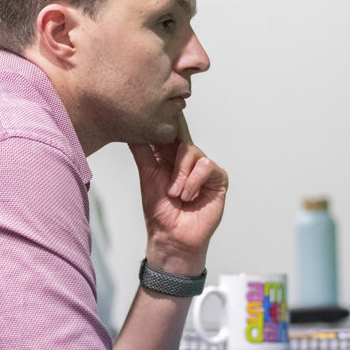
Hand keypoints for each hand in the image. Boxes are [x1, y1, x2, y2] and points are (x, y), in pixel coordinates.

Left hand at [130, 115, 227, 272]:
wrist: (171, 236)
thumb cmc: (159, 211)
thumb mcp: (147, 174)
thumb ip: (142, 150)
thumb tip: (132, 128)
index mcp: (171, 156)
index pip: (171, 132)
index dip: (166, 123)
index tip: (159, 113)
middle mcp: (188, 159)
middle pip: (182, 137)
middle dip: (171, 152)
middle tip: (165, 173)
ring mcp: (204, 168)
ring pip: (192, 151)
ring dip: (180, 175)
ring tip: (175, 194)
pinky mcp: (218, 178)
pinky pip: (205, 166)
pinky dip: (193, 182)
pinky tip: (187, 196)